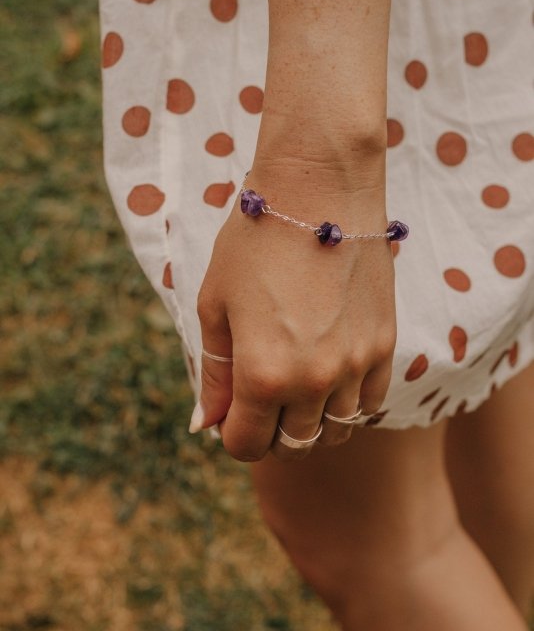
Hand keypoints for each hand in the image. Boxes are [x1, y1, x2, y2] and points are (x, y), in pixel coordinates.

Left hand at [193, 165, 396, 461]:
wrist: (320, 192)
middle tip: (258, 396)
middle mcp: (314, 380)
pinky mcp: (384, 345)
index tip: (229, 411)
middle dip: (268, 430)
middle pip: (292, 445)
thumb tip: (205, 424)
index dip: (230, 433)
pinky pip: (370, 402)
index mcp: (263, 374)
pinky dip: (347, 402)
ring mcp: (355, 365)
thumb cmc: (255, 242)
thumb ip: (215, 372)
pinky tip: (330, 375)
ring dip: (309, 421)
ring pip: (335, 430)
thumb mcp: (217, 304)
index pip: (246, 445)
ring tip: (295, 386)